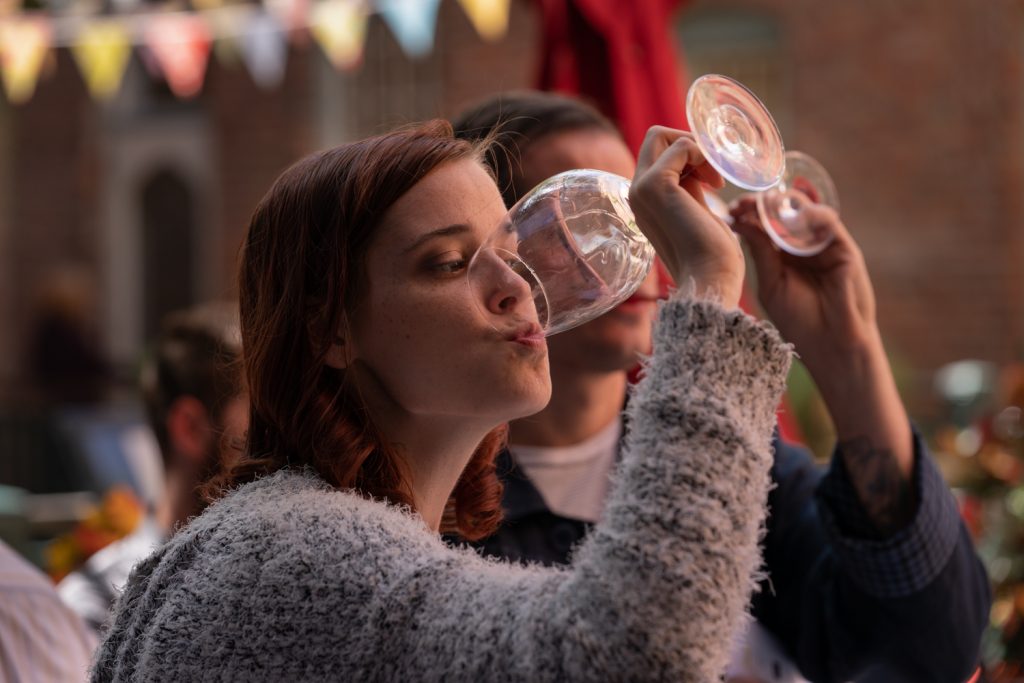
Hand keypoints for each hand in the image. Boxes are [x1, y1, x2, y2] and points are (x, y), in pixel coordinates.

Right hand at [629, 126, 743, 307]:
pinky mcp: (656, 186)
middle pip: (654, 137)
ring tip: (715, 180)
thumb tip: (696, 163)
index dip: (686, 154)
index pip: (655, 151)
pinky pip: (680, 146)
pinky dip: (702, 155)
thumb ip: (688, 186)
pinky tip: (715, 184)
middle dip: (689, 143)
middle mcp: (635, 191)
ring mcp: (641, 188)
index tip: (709, 178)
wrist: (709, 276)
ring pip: (662, 135)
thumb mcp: (694, 209)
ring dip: (697, 149)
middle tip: (712, 171)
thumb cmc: (710, 251)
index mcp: (643, 199)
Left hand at [729, 196, 876, 364]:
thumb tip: (741, 222)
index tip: (731, 211)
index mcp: (782, 256)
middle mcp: (803, 247)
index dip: (749, 215)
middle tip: (743, 203)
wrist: (830, 345)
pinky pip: (829, 224)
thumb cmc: (799, 320)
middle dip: (763, 205)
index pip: (765, 226)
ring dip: (784, 205)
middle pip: (784, 215)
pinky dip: (812, 215)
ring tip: (764, 204)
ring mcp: (824, 246)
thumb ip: (761, 252)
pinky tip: (793, 216)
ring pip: (805, 214)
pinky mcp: (844, 249)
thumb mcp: (771, 284)